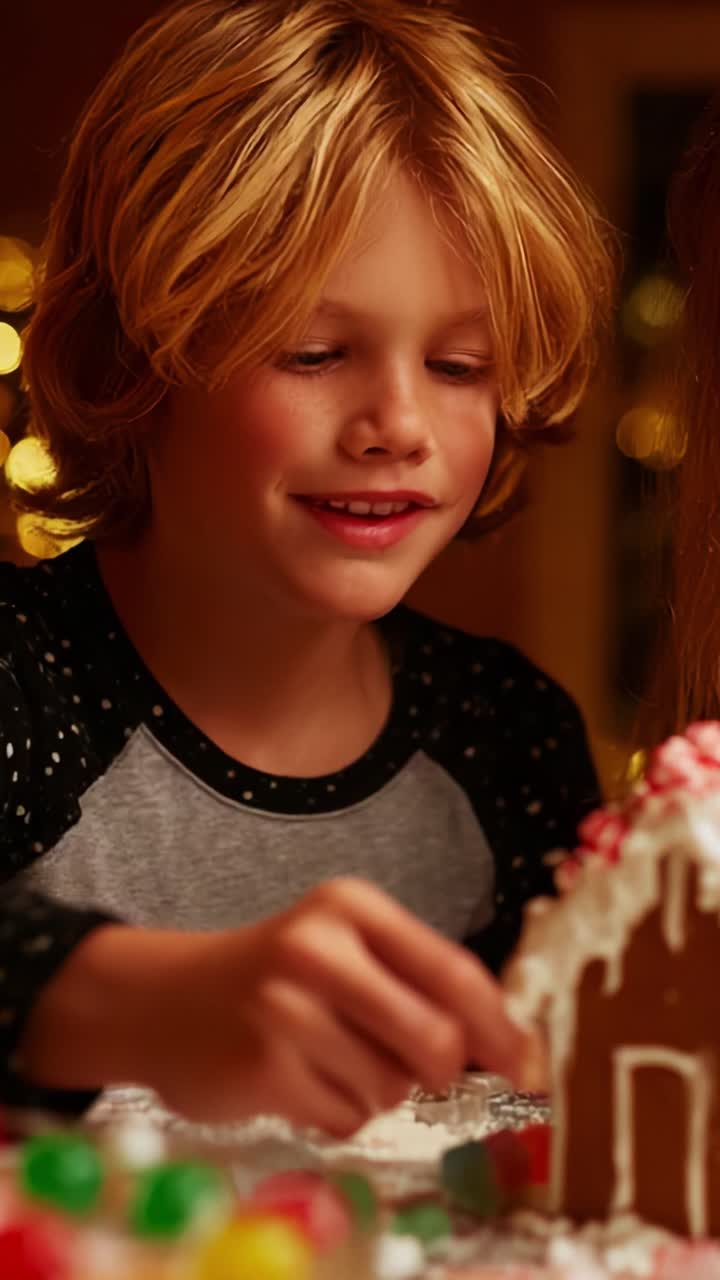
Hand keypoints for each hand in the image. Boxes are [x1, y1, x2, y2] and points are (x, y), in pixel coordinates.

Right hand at [20, 877, 525, 1135]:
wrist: (163, 999)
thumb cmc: (274, 975)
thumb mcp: (343, 947)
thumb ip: (418, 982)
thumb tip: (510, 1044)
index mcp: (351, 906)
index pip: (454, 970)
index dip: (501, 1025)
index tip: (526, 1062)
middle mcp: (319, 948)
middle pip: (435, 1039)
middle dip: (440, 1069)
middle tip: (422, 1068)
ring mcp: (285, 1009)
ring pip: (391, 1087)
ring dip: (376, 1089)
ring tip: (328, 1056)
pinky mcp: (262, 1068)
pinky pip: (347, 1118)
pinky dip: (336, 1112)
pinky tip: (299, 1078)